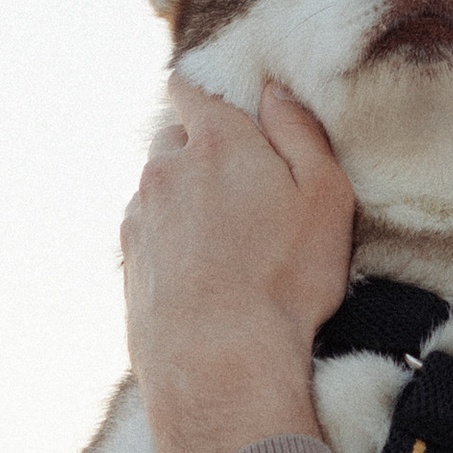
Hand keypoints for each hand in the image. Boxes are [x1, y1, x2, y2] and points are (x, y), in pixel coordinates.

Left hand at [123, 79, 356, 452]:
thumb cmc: (284, 281)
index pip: (191, 89)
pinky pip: (148, 231)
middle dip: (200, 151)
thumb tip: (274, 91)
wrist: (219, 362)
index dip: (207, 94)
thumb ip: (300, 132)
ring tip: (223, 242)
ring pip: (159, 186)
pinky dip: (169, 240)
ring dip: (183, 199)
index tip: (226, 110)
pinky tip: (200, 272)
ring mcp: (140, 215)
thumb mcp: (325, 198)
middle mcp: (166, 168)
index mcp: (215, 142)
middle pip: (174, 138)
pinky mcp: (128, 260)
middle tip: (241, 189)